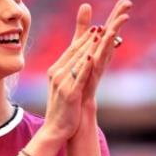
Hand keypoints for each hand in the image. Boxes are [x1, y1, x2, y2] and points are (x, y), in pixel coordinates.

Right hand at [43, 25, 96, 140]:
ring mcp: (62, 84)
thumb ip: (70, 70)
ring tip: (99, 35)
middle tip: (100, 26)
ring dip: (89, 47)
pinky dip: (86, 67)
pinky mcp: (70, 94)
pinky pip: (79, 78)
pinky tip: (93, 57)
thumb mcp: (64, 85)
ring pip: (79, 61)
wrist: (55, 129)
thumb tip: (79, 60)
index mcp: (55, 70)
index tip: (95, 28)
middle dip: (89, 39)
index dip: (84, 38)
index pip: (72, 50)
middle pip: (76, 53)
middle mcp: (57, 74)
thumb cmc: (63, 107)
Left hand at [72, 0, 132, 109]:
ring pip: (106, 51)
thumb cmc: (78, 90)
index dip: (116, 16)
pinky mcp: (90, 84)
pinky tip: (100, 48)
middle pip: (111, 38)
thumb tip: (86, 27)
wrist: (75, 118)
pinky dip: (98, 58)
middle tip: (128, 2)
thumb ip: (81, 42)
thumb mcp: (79, 62)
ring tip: (121, 19)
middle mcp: (100, 62)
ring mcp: (96, 72)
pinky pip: (95, 68)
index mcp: (97, 55)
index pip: (108, 32)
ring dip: (112, 35)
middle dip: (118, 19)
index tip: (125, 0)